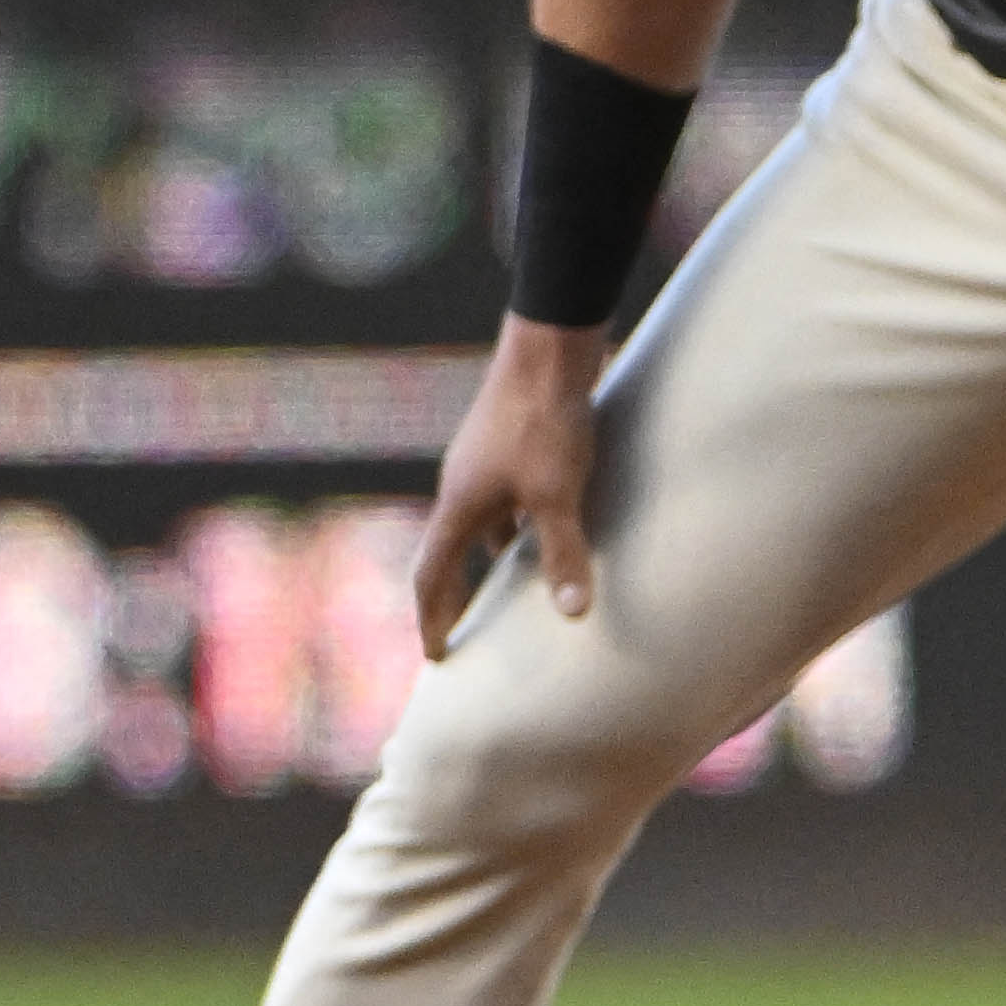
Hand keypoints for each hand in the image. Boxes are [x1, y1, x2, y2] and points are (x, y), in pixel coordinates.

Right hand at [416, 315, 611, 657]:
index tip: (437, 655)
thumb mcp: (558, 494)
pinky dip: (515, 528)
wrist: (547, 350)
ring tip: (509, 595)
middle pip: (447, 554)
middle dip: (453, 597)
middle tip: (464, 635)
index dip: (433, 619)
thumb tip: (573, 613)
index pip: (431, 577)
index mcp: (459, 506)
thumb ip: (563, 553)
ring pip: (478, 526)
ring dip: (487, 561)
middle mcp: (460, 487)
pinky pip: (502, 501)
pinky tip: (545, 532)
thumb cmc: (546, 422)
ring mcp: (482, 464)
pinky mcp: (507, 445)